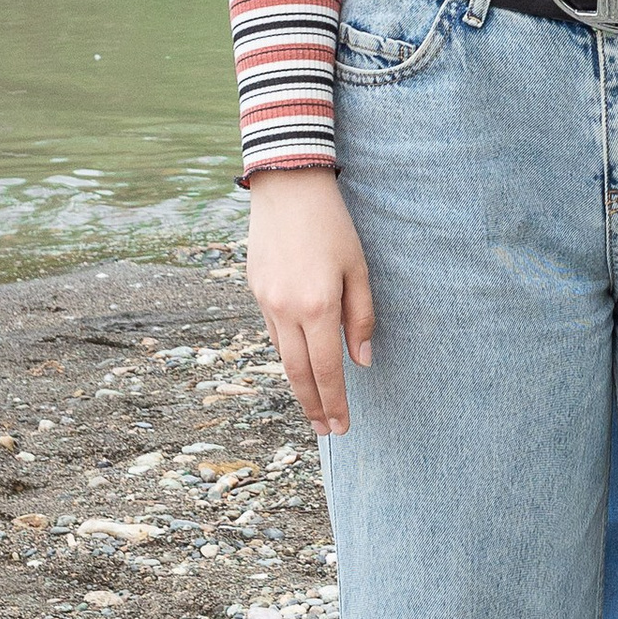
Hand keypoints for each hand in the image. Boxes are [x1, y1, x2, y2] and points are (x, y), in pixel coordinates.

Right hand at [246, 167, 374, 431]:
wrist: (288, 187)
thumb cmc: (333, 225)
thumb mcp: (359, 269)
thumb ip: (361, 317)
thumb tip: (361, 361)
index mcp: (317, 306)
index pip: (326, 370)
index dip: (334, 401)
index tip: (341, 427)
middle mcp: (286, 310)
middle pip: (299, 373)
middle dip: (313, 406)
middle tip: (326, 431)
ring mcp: (266, 302)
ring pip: (282, 355)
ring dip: (298, 384)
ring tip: (314, 406)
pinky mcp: (256, 290)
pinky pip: (273, 331)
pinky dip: (287, 353)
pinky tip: (299, 362)